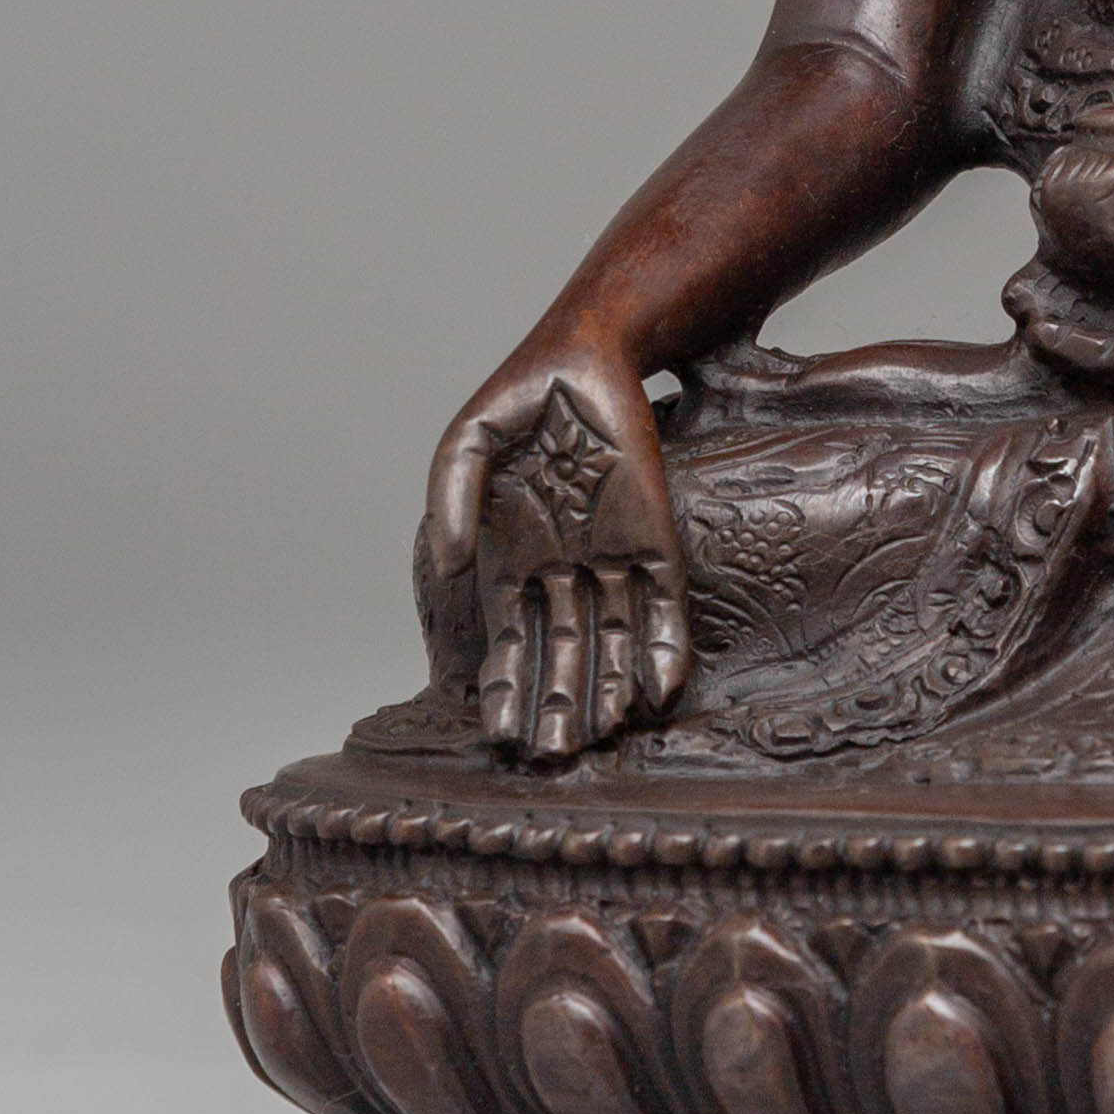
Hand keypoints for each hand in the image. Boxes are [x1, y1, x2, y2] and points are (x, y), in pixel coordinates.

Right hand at [422, 336, 690, 760]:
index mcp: (514, 559)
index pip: (510, 641)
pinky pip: (664, 604)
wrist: (588, 354)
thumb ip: (448, 499)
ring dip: (610, 689)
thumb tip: (450, 560)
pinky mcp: (658, 539)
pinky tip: (660, 691)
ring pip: (614, 639)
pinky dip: (663, 648)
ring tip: (601, 739)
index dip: (506, 688)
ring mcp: (614, 558)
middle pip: (564, 653)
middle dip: (560, 704)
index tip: (500, 737)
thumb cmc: (521, 399)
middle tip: (553, 759)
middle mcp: (565, 570)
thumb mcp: (466, 444)